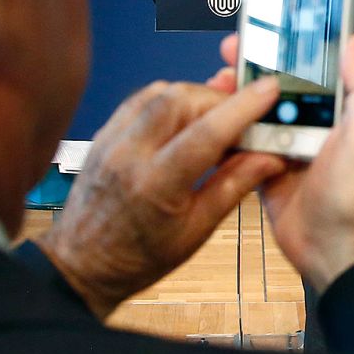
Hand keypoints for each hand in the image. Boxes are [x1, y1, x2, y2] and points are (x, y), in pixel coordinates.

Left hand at [38, 74, 289, 319]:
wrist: (83, 263)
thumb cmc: (139, 257)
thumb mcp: (196, 230)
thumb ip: (235, 185)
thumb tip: (271, 156)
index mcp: (156, 186)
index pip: (207, 132)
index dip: (243, 107)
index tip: (269, 90)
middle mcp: (129, 154)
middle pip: (183, 99)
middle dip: (220, 99)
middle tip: (242, 117)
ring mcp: (112, 139)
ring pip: (161, 92)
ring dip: (195, 97)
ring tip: (214, 120)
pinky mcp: (104, 133)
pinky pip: (142, 100)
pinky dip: (170, 100)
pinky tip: (184, 119)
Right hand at [238, 32, 353, 292]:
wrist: (338, 253)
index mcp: (343, 112)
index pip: (315, 69)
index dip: (290, 48)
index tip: (266, 30)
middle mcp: (316, 126)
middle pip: (280, 87)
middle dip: (254, 67)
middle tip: (228, 53)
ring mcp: (289, 149)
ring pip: (258, 114)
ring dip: (236, 96)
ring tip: (214, 82)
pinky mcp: (267, 172)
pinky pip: (245, 146)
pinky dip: (228, 132)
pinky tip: (210, 118)